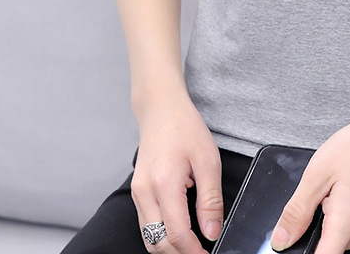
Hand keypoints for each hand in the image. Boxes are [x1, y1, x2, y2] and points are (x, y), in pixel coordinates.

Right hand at [130, 95, 223, 253]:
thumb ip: (211, 199)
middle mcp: (145, 193)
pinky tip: (180, 228)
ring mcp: (137, 193)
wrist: (161, 110)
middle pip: (158, 243)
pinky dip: (162, 233)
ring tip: (193, 244)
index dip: (194, 251)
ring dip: (170, 247)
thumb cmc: (185, 128)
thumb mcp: (208, 160)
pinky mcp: (137, 192)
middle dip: (181, 253)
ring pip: (149, 238)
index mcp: (164, 184)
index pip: (177, 234)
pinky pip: (146, 224)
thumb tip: (212, 232)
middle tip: (202, 252)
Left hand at [271, 98, 349, 253]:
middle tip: (313, 195)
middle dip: (306, 228)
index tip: (288, 243)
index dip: (298, 253)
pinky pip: (339, 226)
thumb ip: (297, 210)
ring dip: (319, 217)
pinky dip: (330, 211)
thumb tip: (280, 240)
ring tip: (328, 187)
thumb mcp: (318, 173)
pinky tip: (335, 188)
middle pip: (321, 248)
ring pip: (329, 236)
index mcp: (344, 225)